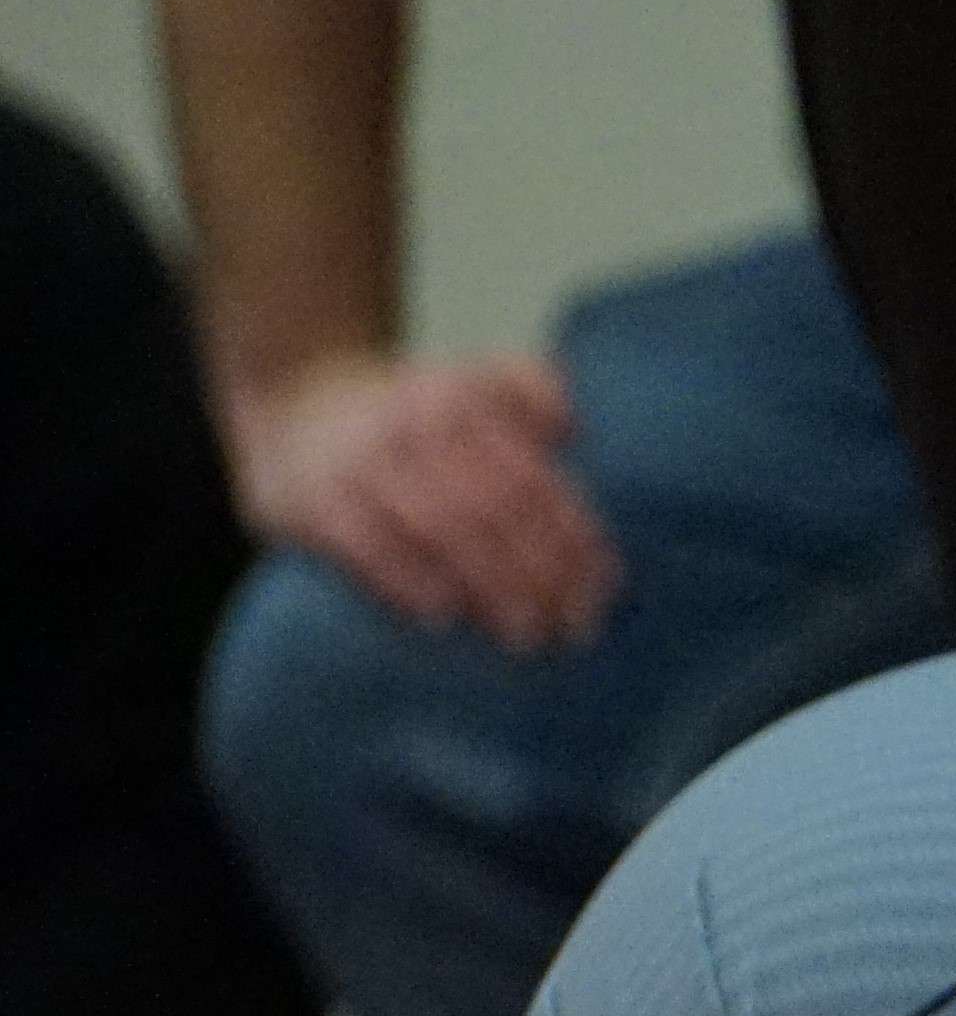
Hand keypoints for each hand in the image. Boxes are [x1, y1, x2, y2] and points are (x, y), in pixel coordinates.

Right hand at [224, 349, 617, 647]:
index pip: (532, 479)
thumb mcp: (470, 381)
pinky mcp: (315, 500)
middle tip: (573, 628)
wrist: (294, 397)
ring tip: (526, 633)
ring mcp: (362, 462)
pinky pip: (368, 546)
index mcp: (462, 400)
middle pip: (496, 508)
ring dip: (491, 586)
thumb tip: (570, 426)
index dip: (574, 539)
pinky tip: (444, 615)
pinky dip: (409, 581)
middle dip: (543, 574)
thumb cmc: (411, 413)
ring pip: (442, 529)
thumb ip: (527, 387)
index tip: (602, 591)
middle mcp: (414, 424)